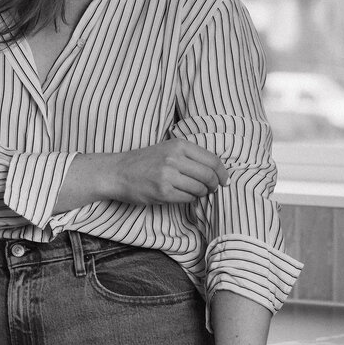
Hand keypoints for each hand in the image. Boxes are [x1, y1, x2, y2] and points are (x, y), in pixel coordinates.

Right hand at [111, 140, 227, 205]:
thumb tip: (216, 170)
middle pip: (209, 176)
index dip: (223, 173)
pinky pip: (187, 198)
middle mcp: (174, 158)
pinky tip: (181, 195)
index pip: (212, 160)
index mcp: (179, 145)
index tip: (225, 180)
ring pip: (199, 189)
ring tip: (194, 191)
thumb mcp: (167, 149)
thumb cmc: (144, 161)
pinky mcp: (163, 192)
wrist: (118, 172)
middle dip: (214, 185)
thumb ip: (190, 156)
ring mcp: (168, 176)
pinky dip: (189, 199)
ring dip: (201, 193)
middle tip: (212, 189)